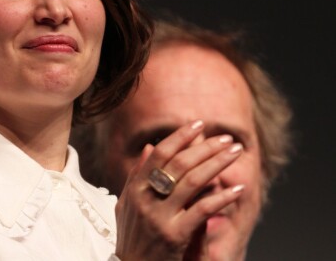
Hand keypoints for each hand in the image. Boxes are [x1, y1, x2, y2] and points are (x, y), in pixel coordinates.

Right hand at [114, 120, 244, 260]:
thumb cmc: (132, 239)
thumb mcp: (128, 204)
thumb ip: (139, 175)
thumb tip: (151, 147)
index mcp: (135, 187)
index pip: (160, 154)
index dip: (180, 137)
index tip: (199, 125)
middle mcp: (145, 198)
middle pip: (179, 163)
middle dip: (205, 147)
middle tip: (226, 138)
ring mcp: (159, 216)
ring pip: (193, 181)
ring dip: (217, 164)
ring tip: (234, 153)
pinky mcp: (174, 235)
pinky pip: (202, 210)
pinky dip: (221, 197)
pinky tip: (236, 189)